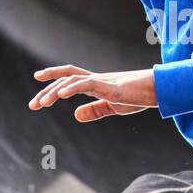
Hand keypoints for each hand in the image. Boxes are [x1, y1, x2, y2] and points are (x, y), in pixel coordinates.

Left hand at [28, 64, 157, 121]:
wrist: (159, 90)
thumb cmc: (139, 96)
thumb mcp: (113, 107)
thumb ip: (95, 110)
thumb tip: (75, 115)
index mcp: (96, 84)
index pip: (70, 77)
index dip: (53, 79)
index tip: (37, 84)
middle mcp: (96, 79)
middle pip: (66, 79)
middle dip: (47, 90)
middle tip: (33, 105)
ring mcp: (102, 81)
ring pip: (72, 80)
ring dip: (55, 91)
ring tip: (41, 102)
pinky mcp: (110, 86)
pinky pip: (87, 83)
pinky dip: (72, 87)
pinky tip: (61, 95)